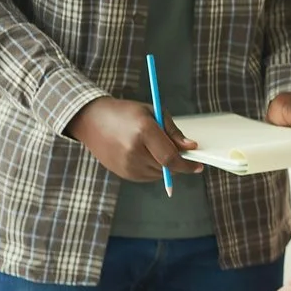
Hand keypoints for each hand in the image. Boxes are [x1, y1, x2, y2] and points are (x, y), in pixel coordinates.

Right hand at [68, 97, 200, 181]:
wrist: (92, 121)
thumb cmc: (126, 113)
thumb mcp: (153, 113)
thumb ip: (173, 132)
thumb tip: (190, 147)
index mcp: (143, 131)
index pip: (170, 157)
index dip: (187, 164)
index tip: (198, 165)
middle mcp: (133, 151)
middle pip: (167, 168)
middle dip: (179, 164)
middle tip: (182, 154)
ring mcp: (126, 165)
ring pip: (159, 174)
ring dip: (166, 166)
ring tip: (155, 148)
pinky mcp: (122, 173)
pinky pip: (147, 177)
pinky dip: (153, 169)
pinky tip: (145, 154)